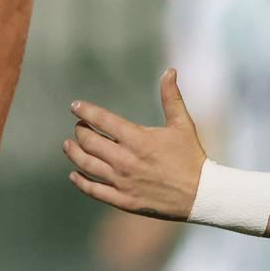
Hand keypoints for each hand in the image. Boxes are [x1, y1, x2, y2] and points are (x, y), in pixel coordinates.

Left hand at [64, 70, 207, 218]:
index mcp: (138, 139)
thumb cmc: (191, 157)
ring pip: (86, 165)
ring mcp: (123, 181)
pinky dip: (80, 181)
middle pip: (89, 142)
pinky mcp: (123, 200)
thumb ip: (171, 97)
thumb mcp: (183, 125)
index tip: (75, 106)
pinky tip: (74, 174)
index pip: (103, 120)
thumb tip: (169, 70)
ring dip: (74, 153)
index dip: (85, 111)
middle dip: (80, 131)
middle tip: (78, 128)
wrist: (201, 195)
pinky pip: (93, 190)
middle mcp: (126, 160)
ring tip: (68, 145)